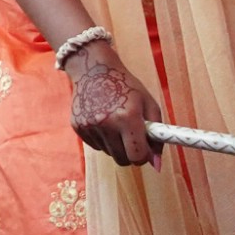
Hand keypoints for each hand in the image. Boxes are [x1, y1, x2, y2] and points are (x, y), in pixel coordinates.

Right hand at [66, 43, 163, 166]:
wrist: (94, 69)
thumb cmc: (126, 86)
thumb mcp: (148, 104)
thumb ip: (156, 136)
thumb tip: (157, 165)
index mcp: (128, 117)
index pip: (137, 156)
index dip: (144, 156)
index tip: (145, 150)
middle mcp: (106, 123)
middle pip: (122, 160)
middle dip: (130, 153)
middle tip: (131, 139)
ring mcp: (89, 126)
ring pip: (108, 153)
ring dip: (116, 145)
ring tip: (116, 124)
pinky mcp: (77, 126)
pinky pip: (95, 145)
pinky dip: (102, 139)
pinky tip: (102, 121)